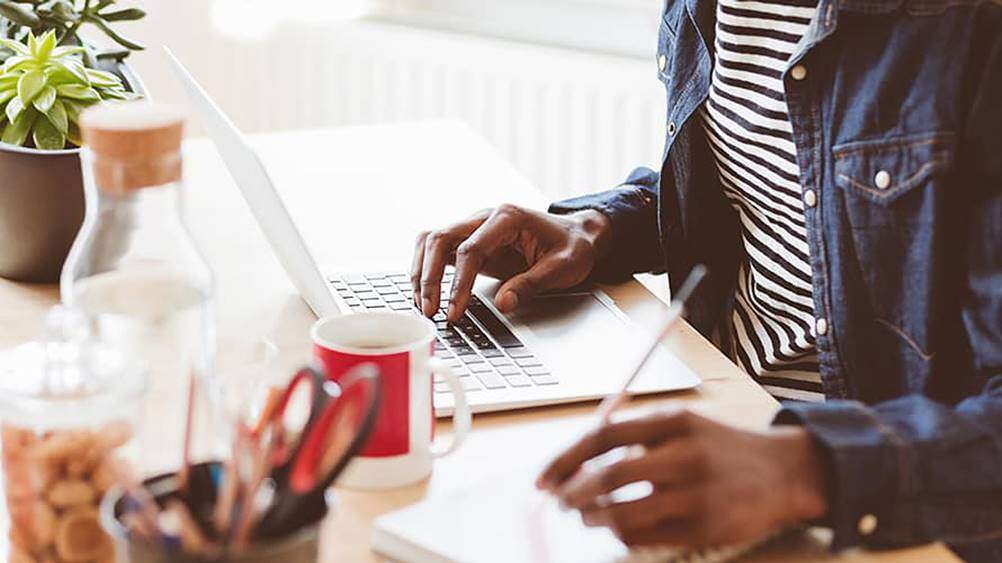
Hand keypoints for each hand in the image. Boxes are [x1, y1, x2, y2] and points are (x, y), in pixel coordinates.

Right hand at [411, 204, 610, 321]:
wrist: (576, 235)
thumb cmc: (571, 247)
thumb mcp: (563, 267)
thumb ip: (532, 284)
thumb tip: (504, 303)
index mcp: (507, 218)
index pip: (470, 249)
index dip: (458, 283)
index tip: (454, 310)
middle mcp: (484, 218)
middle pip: (440, 239)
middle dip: (429, 277)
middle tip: (430, 311)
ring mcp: (473, 227)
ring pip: (431, 241)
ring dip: (421, 272)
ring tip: (422, 305)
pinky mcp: (469, 241)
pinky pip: (438, 250)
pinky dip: (426, 270)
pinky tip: (426, 294)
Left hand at [536, 408, 827, 548]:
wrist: (783, 471)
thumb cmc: (717, 447)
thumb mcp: (680, 424)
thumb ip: (632, 436)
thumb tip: (573, 464)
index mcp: (674, 420)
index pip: (603, 435)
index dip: (565, 459)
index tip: (542, 478)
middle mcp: (686, 453)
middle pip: (610, 474)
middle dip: (573, 492)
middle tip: (560, 501)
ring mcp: (698, 493)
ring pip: (624, 512)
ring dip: (594, 517)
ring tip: (587, 515)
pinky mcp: (707, 527)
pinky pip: (647, 537)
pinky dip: (622, 535)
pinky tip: (619, 528)